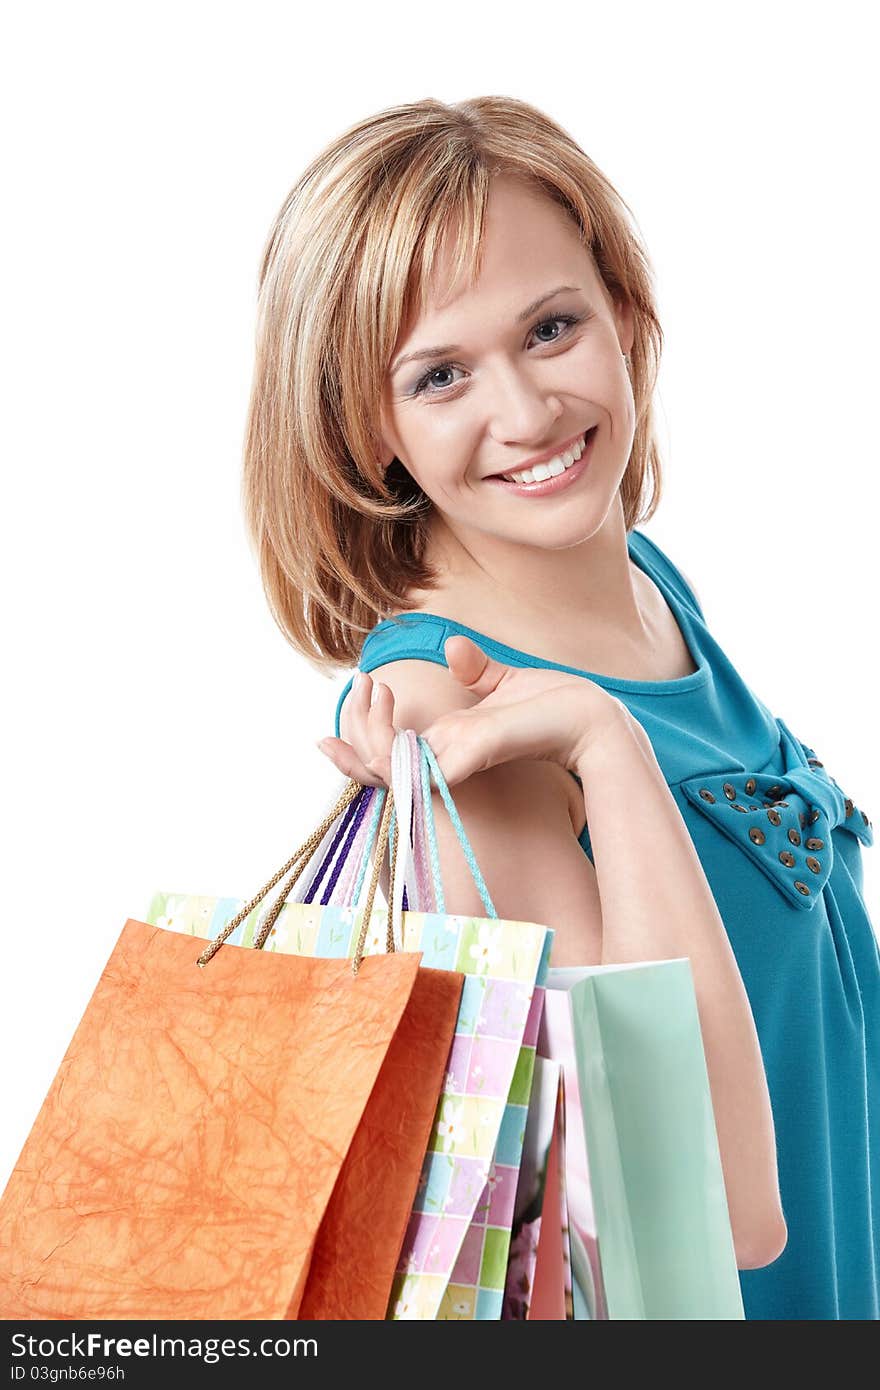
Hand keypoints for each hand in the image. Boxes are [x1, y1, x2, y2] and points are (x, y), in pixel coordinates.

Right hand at [317, 635, 629, 788]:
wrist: (590, 714)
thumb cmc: (553, 704)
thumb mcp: (504, 683)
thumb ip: (474, 671)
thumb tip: (451, 648)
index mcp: (453, 745)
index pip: (393, 757)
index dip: (363, 743)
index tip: (347, 710)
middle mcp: (451, 757)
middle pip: (381, 767)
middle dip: (354, 742)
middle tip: (357, 694)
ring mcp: (460, 758)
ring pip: (388, 768)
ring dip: (365, 737)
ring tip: (369, 692)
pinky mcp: (473, 752)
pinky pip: (416, 768)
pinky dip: (390, 753)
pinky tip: (383, 717)